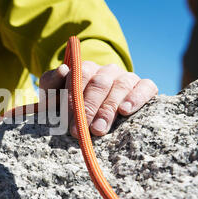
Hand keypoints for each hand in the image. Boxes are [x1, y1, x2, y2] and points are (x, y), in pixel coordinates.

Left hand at [39, 61, 157, 136]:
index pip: (80, 75)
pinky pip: (145, 87)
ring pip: (120, 86)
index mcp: (85, 68)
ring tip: (99, 129)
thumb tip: (62, 70)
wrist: (93, 113)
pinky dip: (136, 97)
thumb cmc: (71, 104)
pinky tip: (126, 110)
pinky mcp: (144, 86)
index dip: (73, 98)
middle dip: (89, 108)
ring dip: (108, 109)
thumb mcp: (55, 94)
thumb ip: (52, 82)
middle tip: (82, 130)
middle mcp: (107, 70)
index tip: (68, 120)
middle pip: (99, 83)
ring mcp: (126, 77)